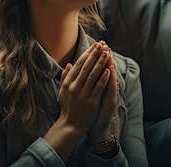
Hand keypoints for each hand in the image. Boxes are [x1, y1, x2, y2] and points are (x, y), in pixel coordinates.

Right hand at [43, 42, 111, 160]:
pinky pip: (98, 87)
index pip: (79, 64)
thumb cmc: (67, 107)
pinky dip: (103, 78)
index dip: (87, 54)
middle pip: (86, 67)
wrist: (70, 125)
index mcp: (68, 82)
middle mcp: (74, 86)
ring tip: (107, 53)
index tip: (94, 45)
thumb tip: (68, 64)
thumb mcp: (62, 91)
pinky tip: (108, 70)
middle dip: (95, 54)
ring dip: (100, 63)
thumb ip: (64, 77)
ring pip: (93, 75)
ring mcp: (82, 94)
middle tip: (102, 45)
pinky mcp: (90, 101)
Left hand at [88, 41, 117, 143]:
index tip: (97, 45)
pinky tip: (109, 71)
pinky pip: (111, 89)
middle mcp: (107, 89)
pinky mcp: (111, 102)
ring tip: (108, 54)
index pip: (100, 69)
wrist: (96, 128)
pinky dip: (110, 80)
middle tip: (105, 45)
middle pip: (107, 70)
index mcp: (100, 86)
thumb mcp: (88, 94)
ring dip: (110, 65)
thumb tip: (81, 69)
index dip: (99, 57)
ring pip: (110, 77)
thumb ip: (87, 82)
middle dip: (105, 58)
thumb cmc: (91, 111)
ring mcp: (110, 95)